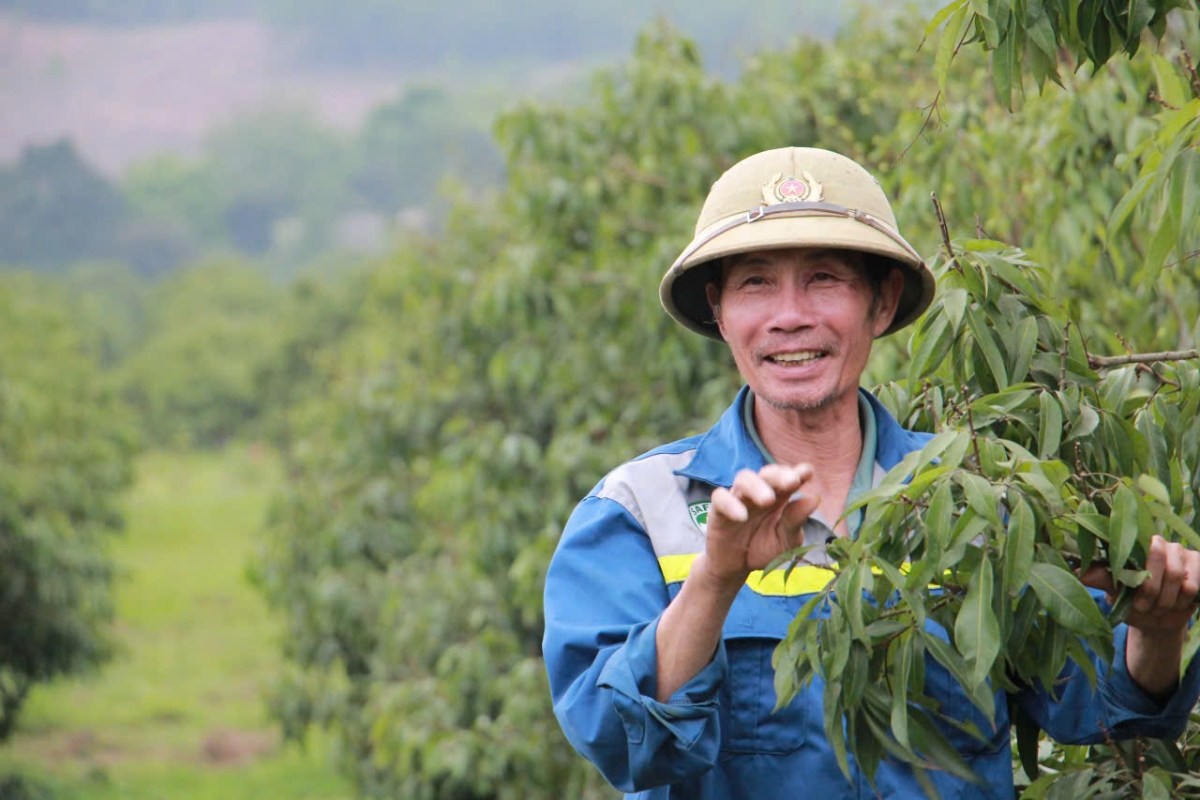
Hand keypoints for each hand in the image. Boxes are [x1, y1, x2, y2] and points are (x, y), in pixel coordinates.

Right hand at [699, 463, 819, 588]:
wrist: (737, 568)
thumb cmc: (764, 548)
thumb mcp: (785, 540)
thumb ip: (796, 520)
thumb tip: (814, 498)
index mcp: (779, 497)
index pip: (788, 478)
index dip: (797, 472)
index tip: (807, 472)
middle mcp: (758, 492)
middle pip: (766, 473)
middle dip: (779, 475)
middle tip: (792, 482)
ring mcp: (738, 498)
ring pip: (744, 479)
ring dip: (757, 486)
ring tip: (768, 500)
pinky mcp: (718, 510)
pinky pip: (720, 498)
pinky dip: (730, 504)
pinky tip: (742, 516)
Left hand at [1080, 535, 1199, 632]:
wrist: (1155, 622)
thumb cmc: (1130, 602)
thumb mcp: (1114, 592)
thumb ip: (1100, 578)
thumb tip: (1076, 572)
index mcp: (1133, 544)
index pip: (1132, 543)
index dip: (1132, 567)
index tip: (1129, 589)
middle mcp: (1157, 542)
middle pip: (1157, 556)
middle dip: (1150, 589)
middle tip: (1142, 606)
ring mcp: (1180, 551)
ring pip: (1177, 574)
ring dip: (1165, 599)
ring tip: (1157, 607)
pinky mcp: (1198, 563)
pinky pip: (1192, 584)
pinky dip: (1181, 601)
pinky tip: (1175, 605)